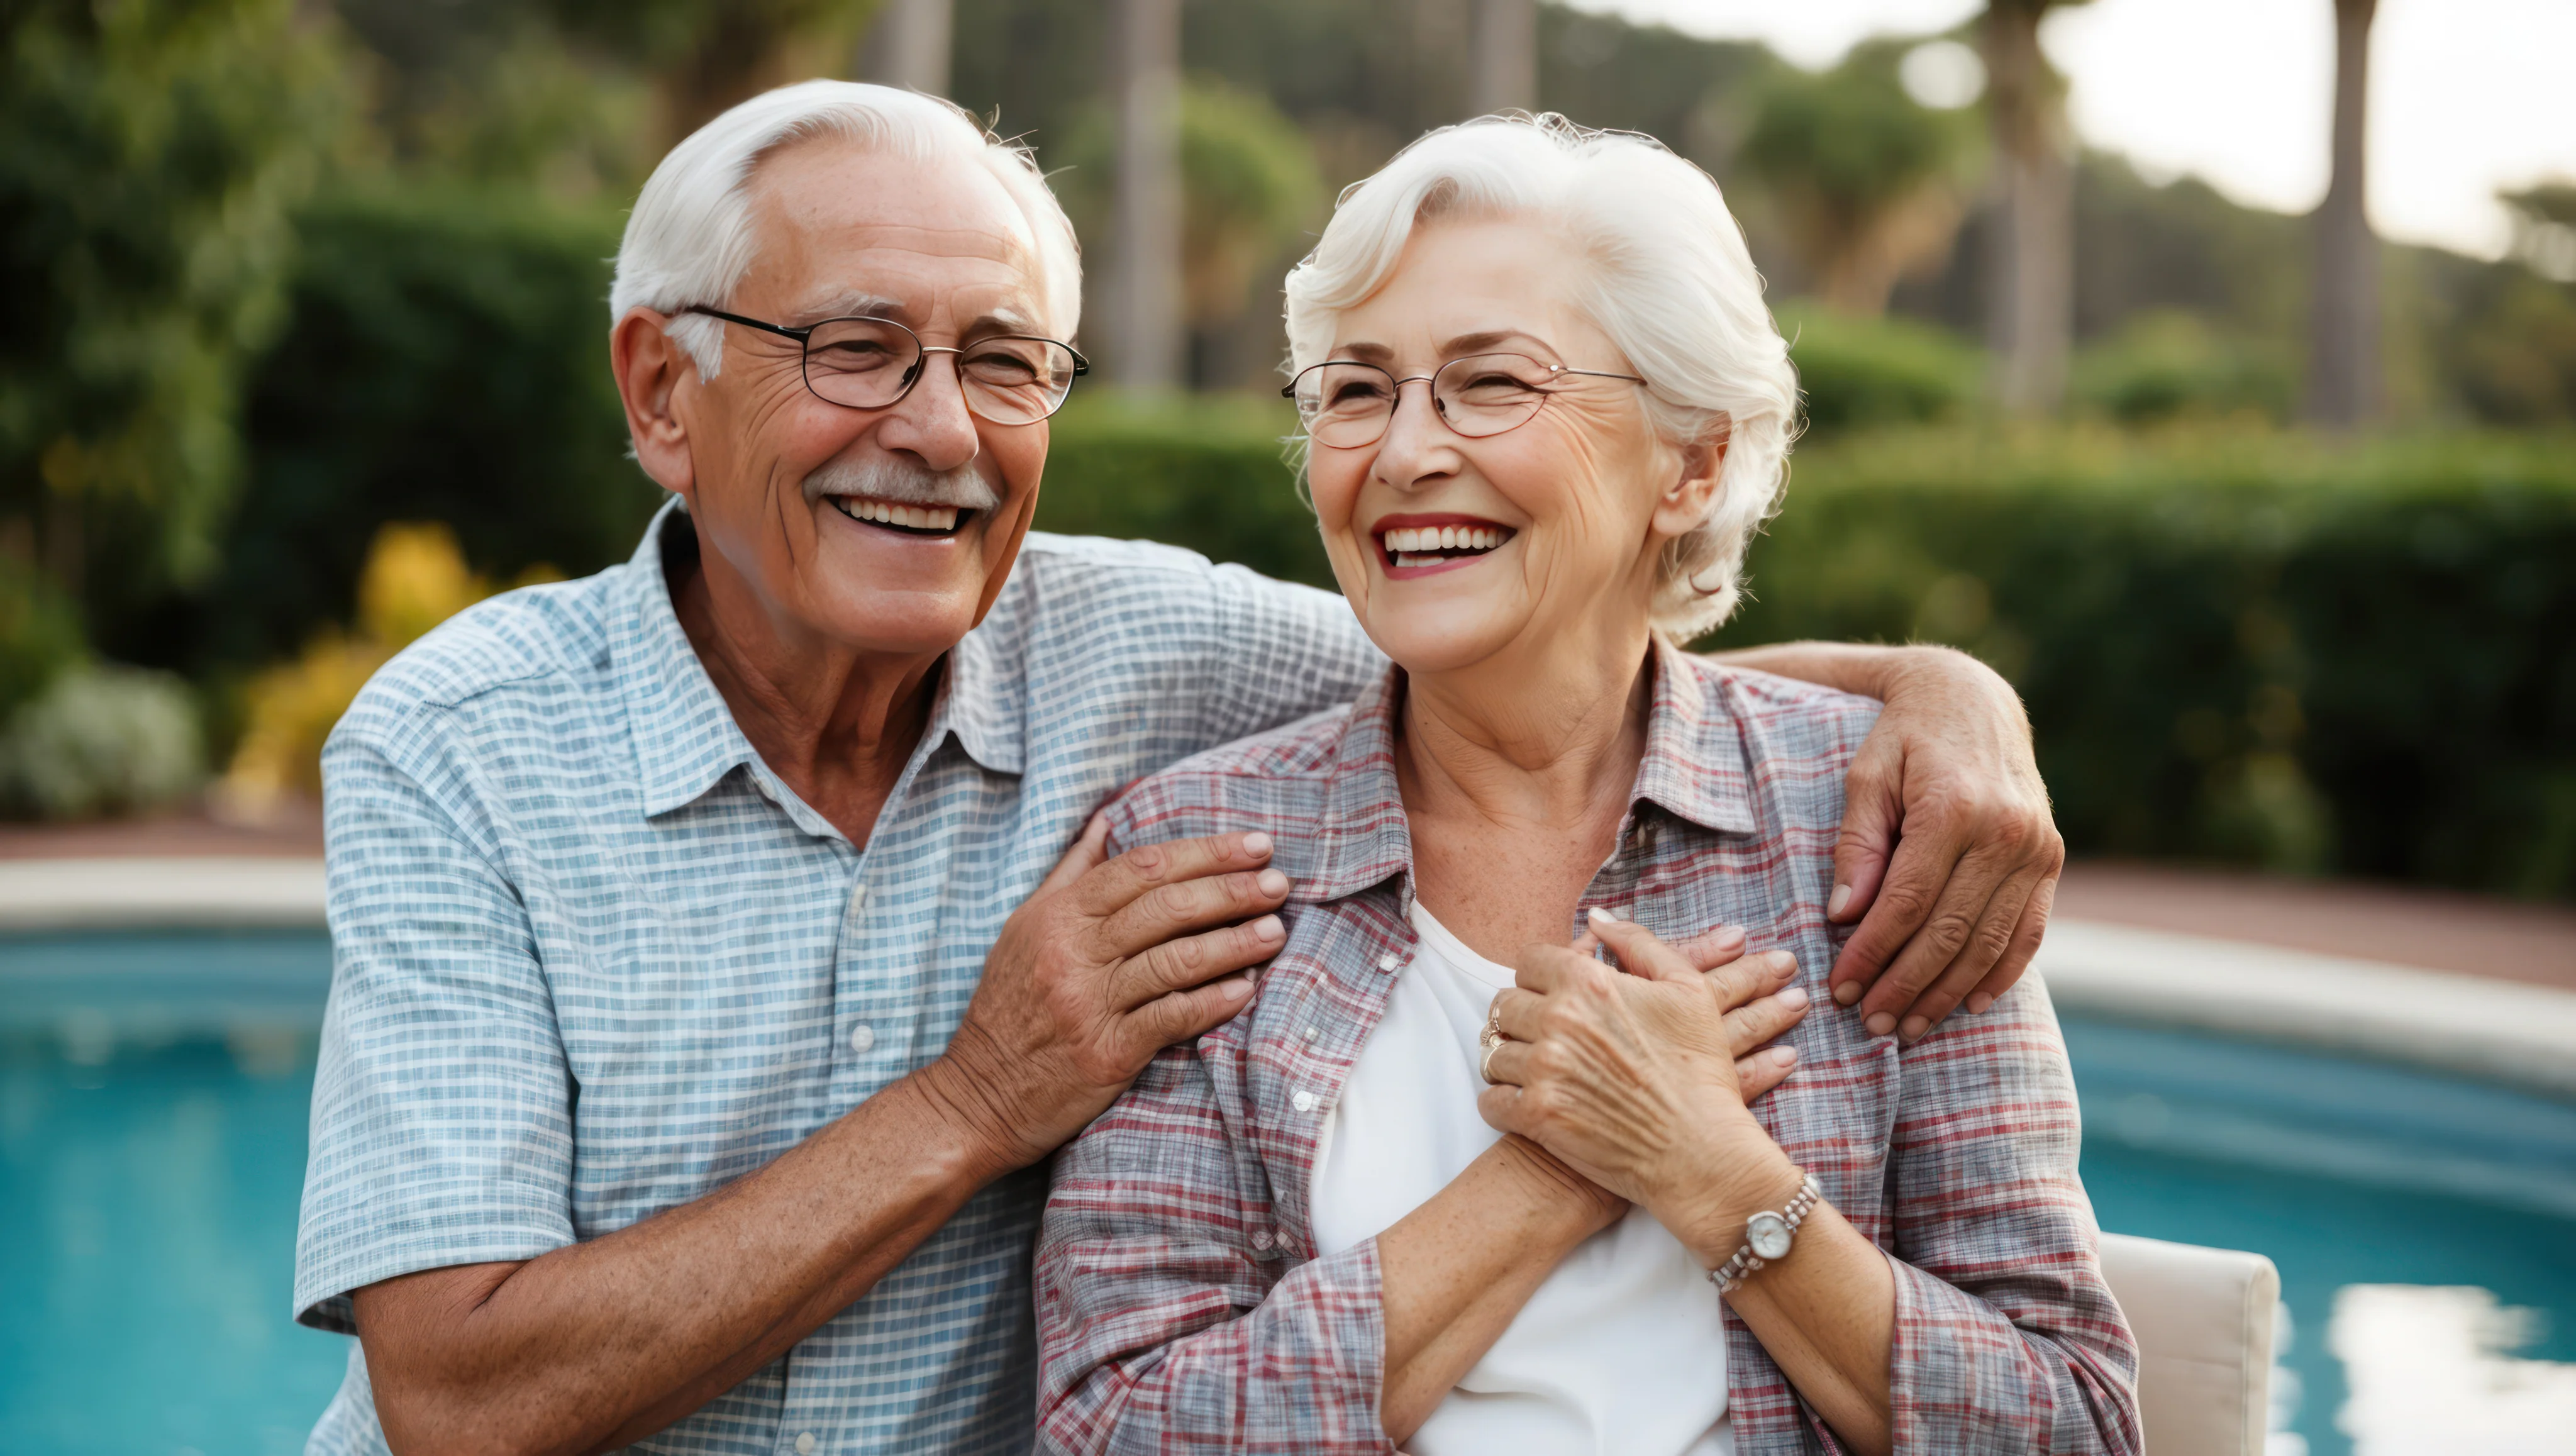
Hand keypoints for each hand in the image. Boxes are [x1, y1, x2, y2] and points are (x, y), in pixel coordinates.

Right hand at [920, 815, 1289, 1177]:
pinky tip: (1248, 989)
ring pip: (1176, 959)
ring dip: (1234, 943)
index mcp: (1058, 915)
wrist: (976, 1097)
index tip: (1255, 844)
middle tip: (1278, 883)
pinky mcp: (1105, 1052)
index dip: (1205, 851)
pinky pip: (1172, 1018)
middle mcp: (1072, 953)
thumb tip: (1106, 820)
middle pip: (1166, 906)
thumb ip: (1071, 874)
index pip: (1142, 867)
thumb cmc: (1009, 1009)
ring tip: (1276, 931)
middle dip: (1231, 889)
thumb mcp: (1025, 928)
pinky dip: (1214, 1001)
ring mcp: (1089, 1003)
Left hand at [1478, 914, 1806, 1263]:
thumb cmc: (1700, 1069)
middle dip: (1522, 1017)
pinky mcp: (1536, 1116)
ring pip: (1492, 1052)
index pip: (1529, 961)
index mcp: (1588, 983)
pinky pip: (1490, 1101)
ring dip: (1511, 1060)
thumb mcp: (1687, 989)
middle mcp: (1558, 1021)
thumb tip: (1597, 918)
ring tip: (1536, 1070)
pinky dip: (1502, 1103)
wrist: (1701, 1149)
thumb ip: (1638, 943)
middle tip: (1545, 1035)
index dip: (1542, 976)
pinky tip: (1526, 1104)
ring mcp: (1544, 1070)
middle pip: (1505, 1005)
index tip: (1554, 995)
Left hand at [1828, 647, 2062, 1042]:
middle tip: (1870, 1024)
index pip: (1906, 903)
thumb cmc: (1904, 738)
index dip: (1872, 954)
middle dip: (1905, 986)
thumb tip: (1844, 916)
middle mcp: (2005, 831)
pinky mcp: (2052, 858)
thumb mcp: (1866, 776)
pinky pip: (2030, 932)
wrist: (1972, 698)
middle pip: (1949, 932)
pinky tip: (1969, 1004)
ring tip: (1908, 1026)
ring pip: (1990, 942)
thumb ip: (1856, 845)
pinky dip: (2001, 974)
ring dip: (1947, 993)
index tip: (1841, 988)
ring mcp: (2037, 848)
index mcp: (1954, 807)